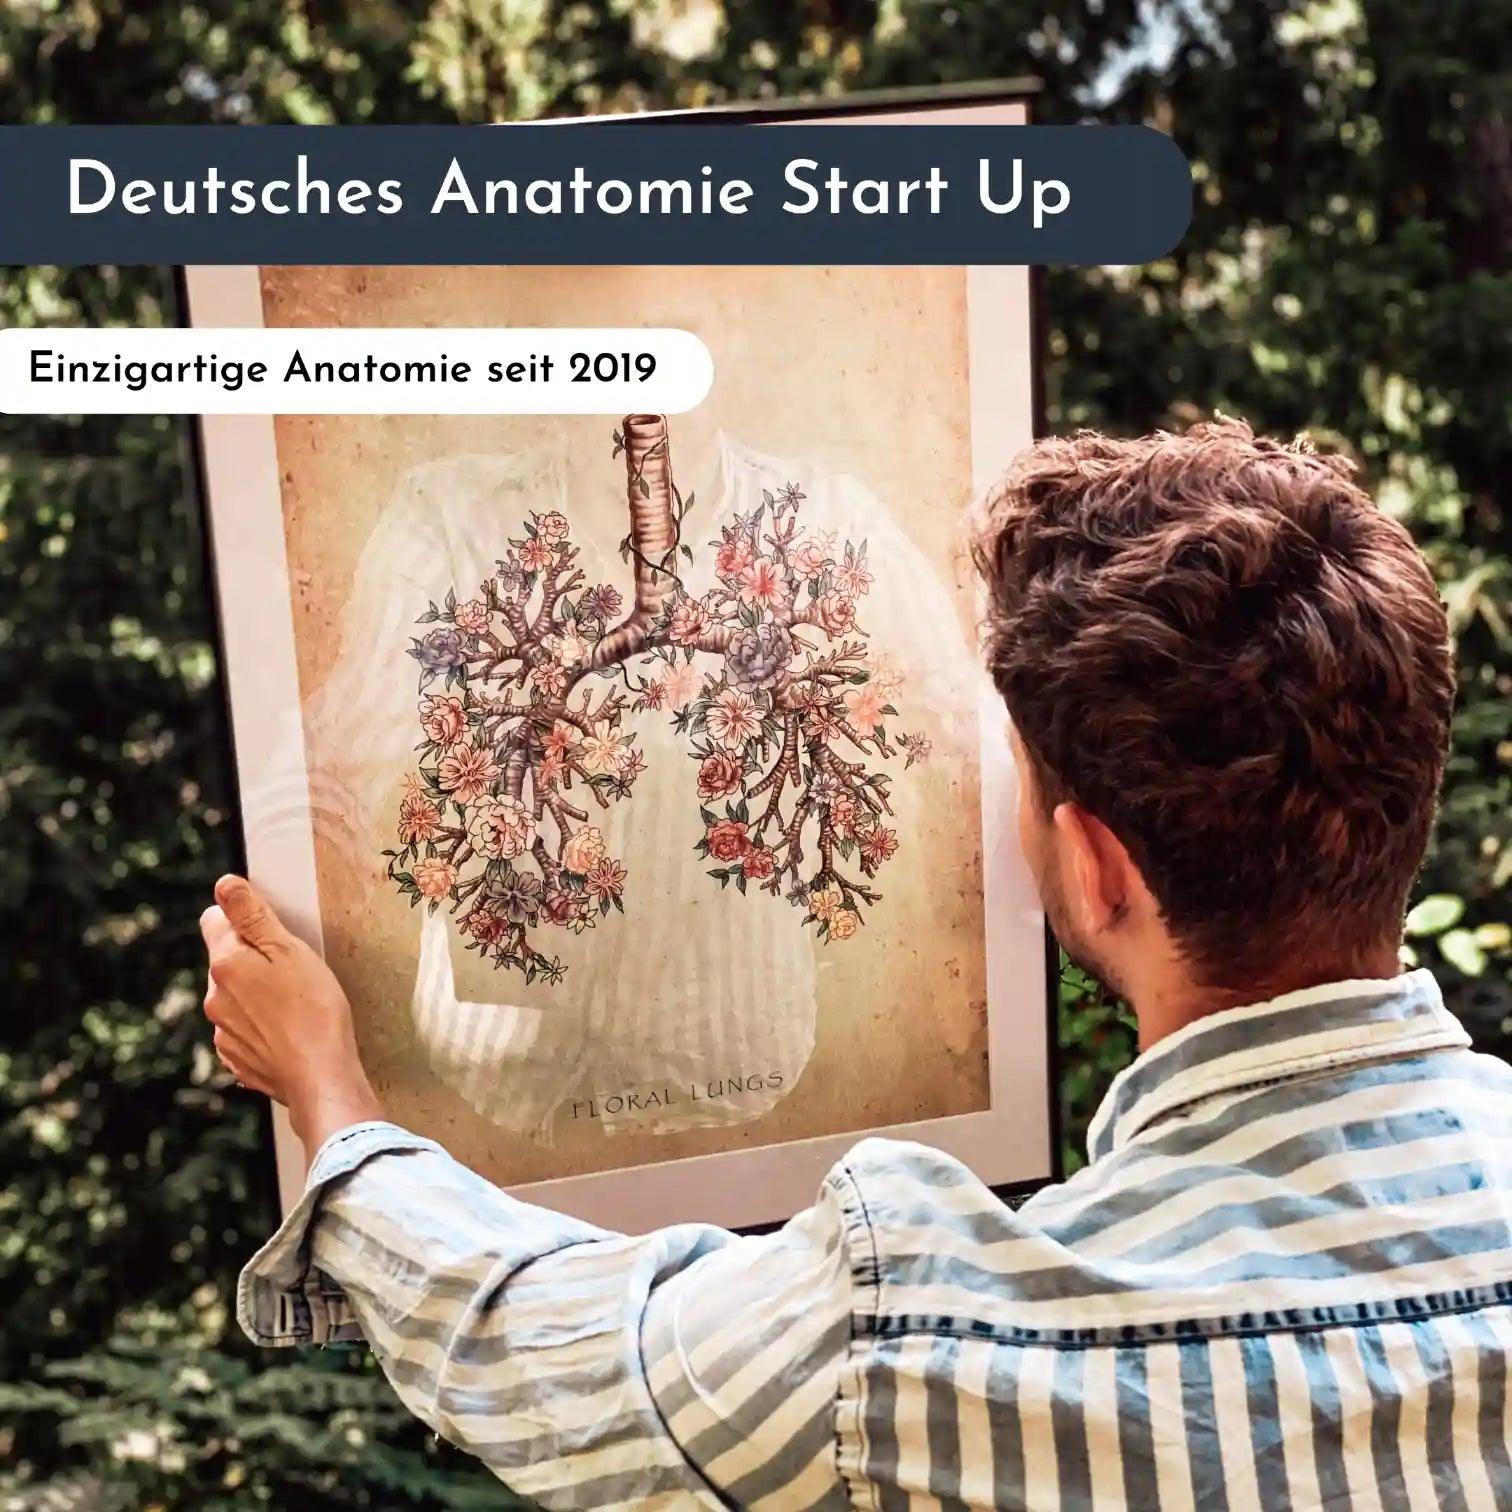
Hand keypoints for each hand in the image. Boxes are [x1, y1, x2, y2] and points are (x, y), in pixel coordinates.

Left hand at [199, 875, 383, 1154]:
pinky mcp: (236, 1058)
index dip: (243, 919)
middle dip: (252, 959)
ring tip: (296, 1003)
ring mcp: (223, 1032)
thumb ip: (252, 915)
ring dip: (257, 994)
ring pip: (235, 997)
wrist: (321, 1075)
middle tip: (294, 969)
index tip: (271, 931)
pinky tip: (289, 1031)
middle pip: (226, 960)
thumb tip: (223, 885)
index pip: (214, 921)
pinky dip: (261, 1027)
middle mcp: (215, 997)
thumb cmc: (314, 1009)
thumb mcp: (289, 950)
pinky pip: (243, 1030)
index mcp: (225, 964)